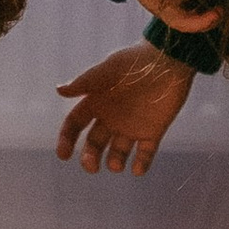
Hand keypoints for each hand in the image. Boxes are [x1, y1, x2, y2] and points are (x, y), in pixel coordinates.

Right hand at [55, 47, 193, 175]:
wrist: (169, 59)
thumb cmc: (135, 61)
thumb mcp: (108, 70)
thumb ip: (85, 82)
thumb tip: (59, 90)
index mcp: (96, 102)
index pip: (75, 124)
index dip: (67, 139)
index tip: (63, 155)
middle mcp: (111, 117)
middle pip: (94, 143)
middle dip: (90, 157)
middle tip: (92, 167)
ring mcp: (132, 126)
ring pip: (118, 151)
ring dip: (115, 161)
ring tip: (116, 165)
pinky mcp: (153, 130)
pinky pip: (145, 152)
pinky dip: (142, 163)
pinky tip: (138, 169)